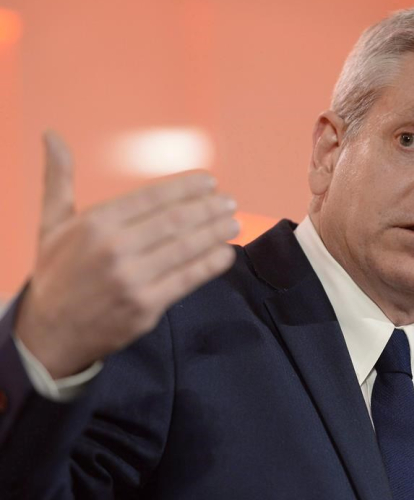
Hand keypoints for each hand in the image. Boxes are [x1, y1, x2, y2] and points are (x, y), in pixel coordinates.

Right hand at [14, 131, 238, 378]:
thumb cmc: (56, 273)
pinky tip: (226, 253)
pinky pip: (188, 279)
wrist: (49, 334)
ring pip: (186, 248)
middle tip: (229, 201)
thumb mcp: (51, 223)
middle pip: (176, 220)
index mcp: (95, 223)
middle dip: (209, 208)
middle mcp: (115, 249)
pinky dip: (211, 264)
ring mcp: (132, 279)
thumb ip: (59, 178)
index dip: (187, 187)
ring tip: (234, 222)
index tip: (210, 182)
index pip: (153, 196)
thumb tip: (52, 134)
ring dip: (216, 232)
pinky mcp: (146, 306)